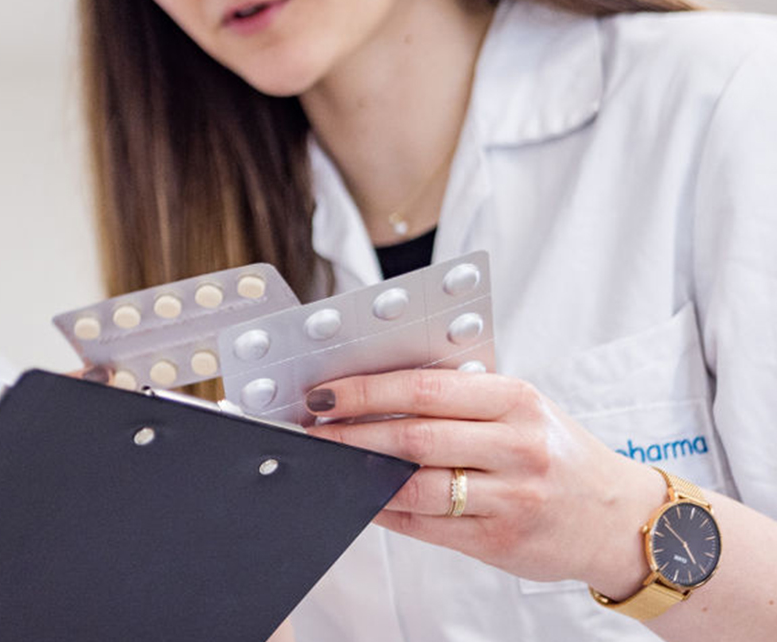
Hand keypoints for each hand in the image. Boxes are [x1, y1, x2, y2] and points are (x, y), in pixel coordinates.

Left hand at [300, 369, 658, 592]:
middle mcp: (517, 448)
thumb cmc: (560, 455)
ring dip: (360, 476)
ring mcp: (510, 499)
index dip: (364, 392)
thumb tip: (376, 391)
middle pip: (411, 439)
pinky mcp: (499, 541)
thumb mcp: (525, 410)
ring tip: (329, 464)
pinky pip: (425, 526)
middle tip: (310, 430)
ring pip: (415, 487)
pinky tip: (362, 498)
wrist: (621, 519)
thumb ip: (461, 399)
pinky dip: (385, 511)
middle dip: (349, 434)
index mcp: (518, 402)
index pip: (424, 390)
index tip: (324, 393)